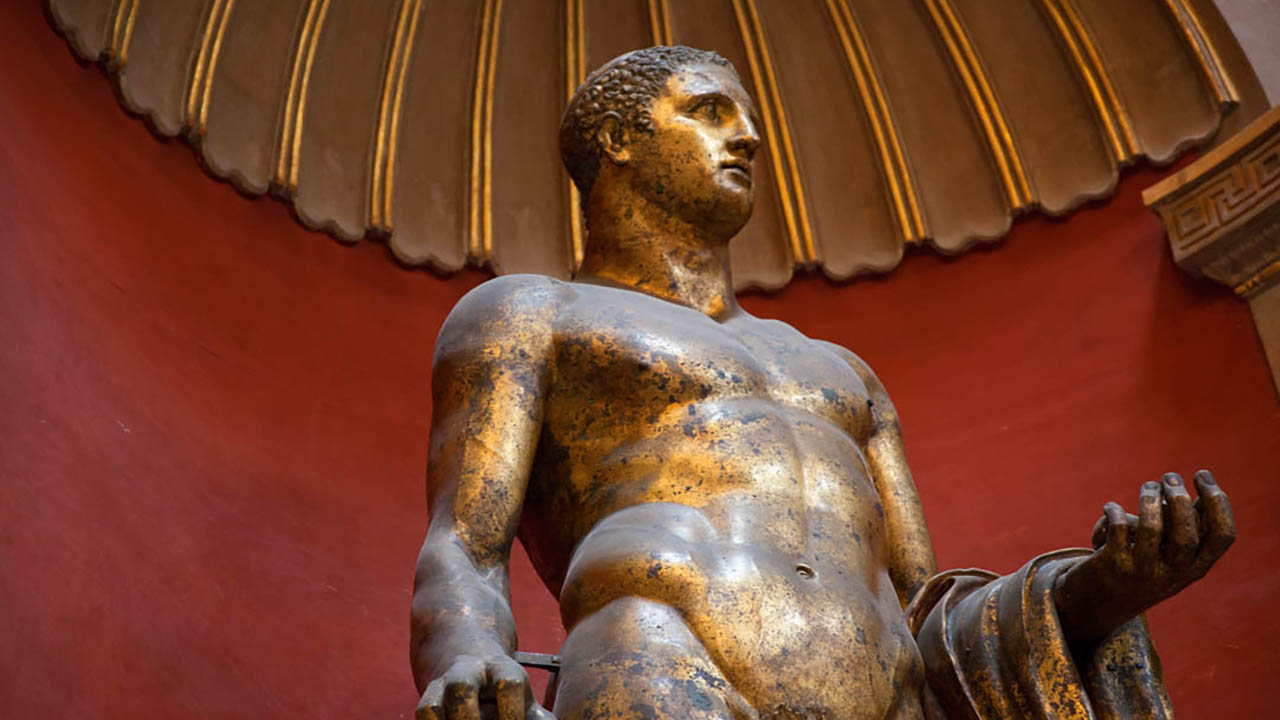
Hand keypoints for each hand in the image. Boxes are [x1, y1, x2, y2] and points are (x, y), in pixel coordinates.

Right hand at [417, 654, 554, 719]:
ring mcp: (446, 684)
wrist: (470, 655)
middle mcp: (471, 672)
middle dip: (468, 718)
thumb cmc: (507, 692)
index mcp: (504, 671)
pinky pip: (425, 712)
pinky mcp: (429, 697)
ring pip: (436, 702)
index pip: (509, 684)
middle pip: (462, 687)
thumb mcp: (525, 699)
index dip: (512, 711)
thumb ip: (538, 718)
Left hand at [1053, 470, 1235, 650]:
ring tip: (1147, 487)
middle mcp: (1173, 573)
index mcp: (1195, 568)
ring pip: (1150, 529)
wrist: (1096, 606)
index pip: (1223, 536)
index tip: (1202, 474)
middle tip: (1169, 476)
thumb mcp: (1171, 556)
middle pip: (1187, 534)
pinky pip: (1117, 529)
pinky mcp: (1112, 565)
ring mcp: (1142, 571)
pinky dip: (1114, 511)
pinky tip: (1110, 508)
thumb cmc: (1140, 568)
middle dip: (1179, 499)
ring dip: (1148, 500)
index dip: (1218, 502)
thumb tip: (1207, 491)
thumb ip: (1189, 527)